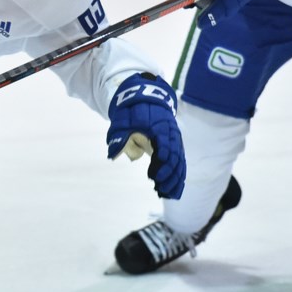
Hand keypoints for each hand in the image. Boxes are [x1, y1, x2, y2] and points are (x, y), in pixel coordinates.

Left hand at [106, 73, 184, 199]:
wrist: (145, 97)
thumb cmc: (132, 110)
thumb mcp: (122, 120)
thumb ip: (119, 136)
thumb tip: (112, 155)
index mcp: (160, 127)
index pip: (166, 145)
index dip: (162, 161)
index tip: (154, 175)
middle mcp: (171, 134)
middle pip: (175, 157)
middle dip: (169, 175)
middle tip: (159, 189)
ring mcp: (175, 140)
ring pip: (180, 162)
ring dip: (174, 179)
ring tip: (165, 194)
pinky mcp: (175, 146)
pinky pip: (180, 163)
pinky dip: (177, 177)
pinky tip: (171, 191)